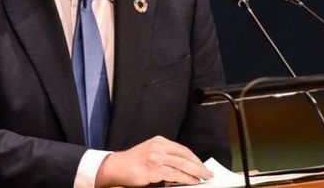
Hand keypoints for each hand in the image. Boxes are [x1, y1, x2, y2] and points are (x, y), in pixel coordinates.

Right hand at [95, 135, 212, 186]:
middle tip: (208, 173)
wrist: (116, 167)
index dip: (194, 158)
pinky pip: (174, 175)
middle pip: (184, 156)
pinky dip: (186, 178)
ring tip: (203, 178)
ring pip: (182, 165)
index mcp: (159, 141)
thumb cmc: (132, 162)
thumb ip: (165, 156)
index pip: (182, 149)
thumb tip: (184, 167)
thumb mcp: (150, 153)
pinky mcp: (153, 170)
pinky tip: (192, 181)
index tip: (202, 165)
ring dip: (195, 172)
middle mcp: (158, 147)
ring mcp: (155, 158)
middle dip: (198, 166)